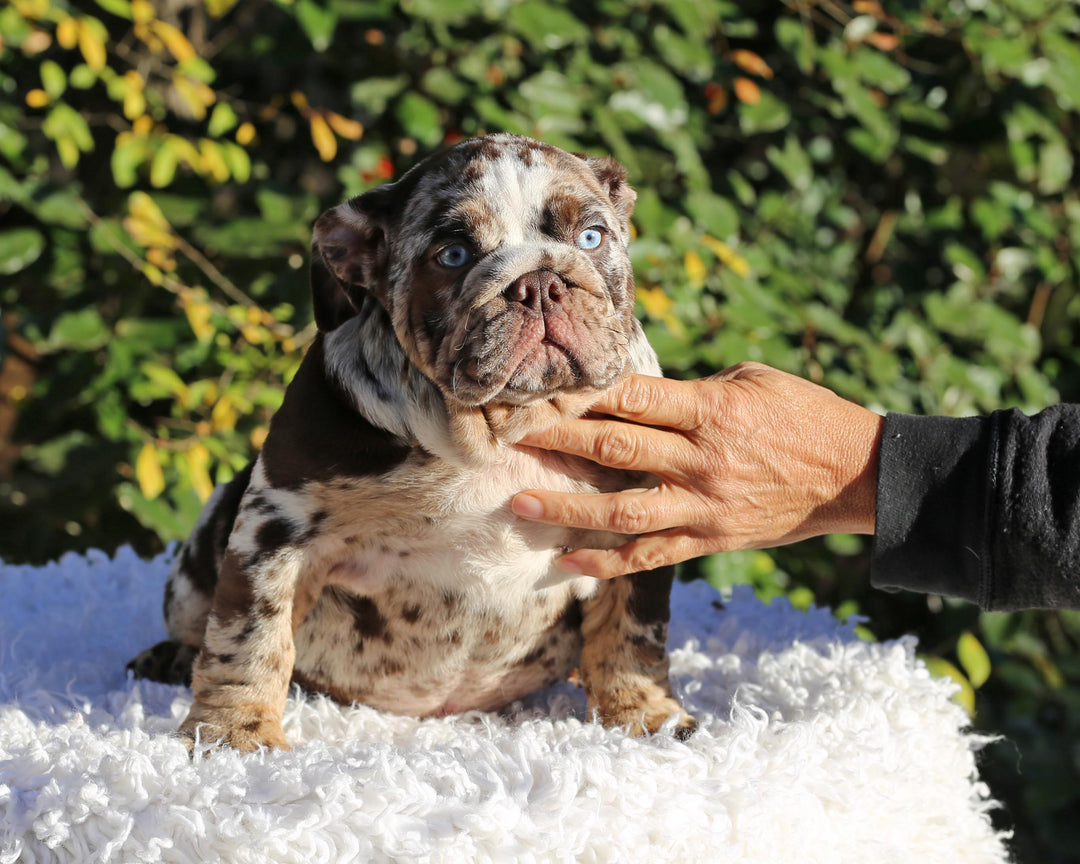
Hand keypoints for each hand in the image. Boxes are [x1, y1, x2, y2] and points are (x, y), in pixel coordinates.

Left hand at [512, 362, 883, 578]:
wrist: (854, 474)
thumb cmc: (801, 413)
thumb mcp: (750, 381)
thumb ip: (690, 389)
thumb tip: (633, 393)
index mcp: (710, 410)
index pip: (630, 397)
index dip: (578, 393)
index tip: (535, 388)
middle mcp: (700, 460)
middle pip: (614, 450)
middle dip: (555, 441)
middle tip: (505, 437)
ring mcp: (703, 505)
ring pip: (622, 511)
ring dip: (566, 508)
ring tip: (518, 505)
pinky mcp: (709, 539)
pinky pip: (649, 555)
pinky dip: (606, 561)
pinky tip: (566, 561)